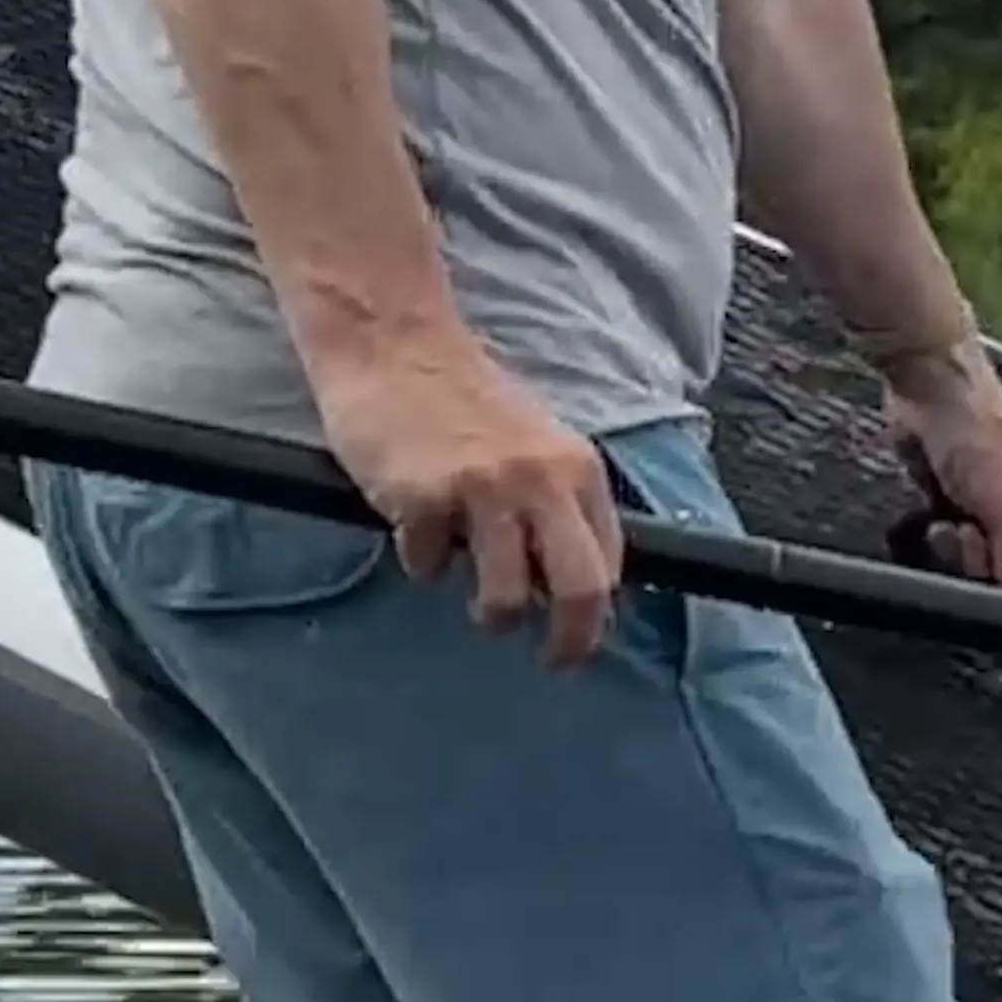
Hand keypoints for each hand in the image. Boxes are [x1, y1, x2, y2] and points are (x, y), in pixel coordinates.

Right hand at [320, 326, 622, 667]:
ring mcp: (482, 491)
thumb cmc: (462, 397)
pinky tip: (412, 526)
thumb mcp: (534, 444)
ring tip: (479, 604)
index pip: (608, 562)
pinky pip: (427, 565)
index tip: (578, 636)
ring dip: (492, 614)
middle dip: (571, 641)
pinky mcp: (423, 499)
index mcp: (576, 468)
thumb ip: (556, 503)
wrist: (393, 341)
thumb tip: (571, 583)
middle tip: (555, 661)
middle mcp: (540, 481)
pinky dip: (419, 560)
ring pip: (506, 597)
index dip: (597, 612)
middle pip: (581, 589)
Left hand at [880, 338, 1001, 597]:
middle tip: (967, 531)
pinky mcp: (951, 507)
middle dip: (977, 560)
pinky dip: (933, 539)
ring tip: (946, 520)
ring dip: (951, 550)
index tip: (995, 569)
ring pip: (970, 562)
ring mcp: (986, 512)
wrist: (928, 389)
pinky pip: (944, 547)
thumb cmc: (977, 429)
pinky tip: (931, 518)